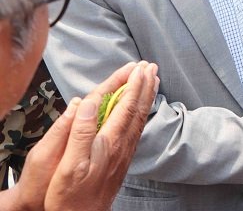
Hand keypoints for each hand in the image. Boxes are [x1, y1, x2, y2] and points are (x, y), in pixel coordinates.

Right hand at [12, 61, 158, 210]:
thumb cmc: (71, 195)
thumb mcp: (70, 163)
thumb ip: (81, 131)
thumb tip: (89, 103)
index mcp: (110, 141)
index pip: (126, 106)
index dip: (133, 85)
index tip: (139, 67)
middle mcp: (122, 144)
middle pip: (137, 108)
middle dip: (145, 86)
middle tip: (151, 67)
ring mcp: (124, 151)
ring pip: (140, 117)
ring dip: (146, 97)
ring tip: (153, 81)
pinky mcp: (123, 159)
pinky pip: (137, 128)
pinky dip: (141, 113)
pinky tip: (141, 110)